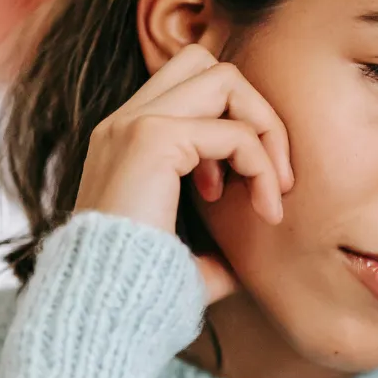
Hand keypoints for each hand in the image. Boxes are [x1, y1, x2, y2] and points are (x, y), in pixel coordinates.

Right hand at [74, 44, 293, 303]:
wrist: (103, 312)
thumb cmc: (145, 296)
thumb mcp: (191, 258)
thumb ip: (220, 244)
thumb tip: (256, 259)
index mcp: (124, 140)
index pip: (190, 86)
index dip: (231, 127)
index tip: (235, 194)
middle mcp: (123, 122)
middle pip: (209, 64)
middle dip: (256, 113)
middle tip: (273, 178)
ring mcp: (134, 124)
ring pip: (225, 79)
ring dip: (265, 129)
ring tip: (274, 190)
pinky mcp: (152, 140)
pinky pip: (234, 132)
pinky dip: (262, 166)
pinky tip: (264, 210)